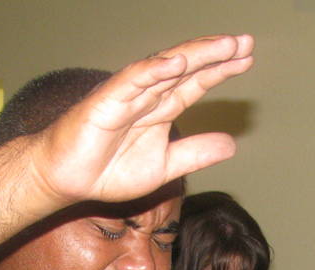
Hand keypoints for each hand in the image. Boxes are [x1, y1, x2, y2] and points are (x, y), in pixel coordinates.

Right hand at [29, 34, 253, 208]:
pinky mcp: (106, 100)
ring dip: (194, 54)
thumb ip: (195, 154)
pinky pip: (132, 80)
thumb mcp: (164, 167)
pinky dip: (154, 70)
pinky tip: (176, 62)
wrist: (68, 181)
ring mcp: (127, 94)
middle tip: (245, 43)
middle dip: (215, 54)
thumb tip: (232, 145)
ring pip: (164, 67)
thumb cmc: (108, 171)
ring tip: (224, 45)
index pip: (195, 83)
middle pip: (186, 68)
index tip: (246, 59)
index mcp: (160, 109)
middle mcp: (147, 95)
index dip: (220, 70)